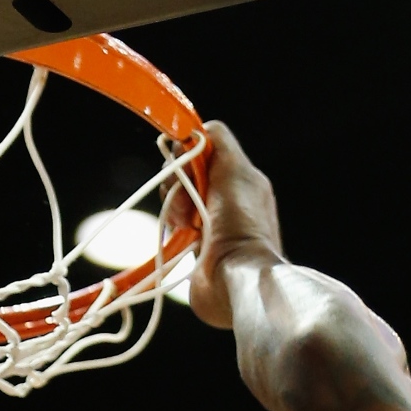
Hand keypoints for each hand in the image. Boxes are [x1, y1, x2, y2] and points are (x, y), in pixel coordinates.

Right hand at [183, 119, 283, 329]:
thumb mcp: (235, 169)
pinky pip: (171, 222)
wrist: (236, 278)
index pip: (205, 148)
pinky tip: (180, 232)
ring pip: (176, 195)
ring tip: (185, 223)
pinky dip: (170, 222)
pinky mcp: (192, 246)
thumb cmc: (241, 223)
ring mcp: (208, 222)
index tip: (186, 163)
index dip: (191, 151)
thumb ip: (217, 140)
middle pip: (186, 171)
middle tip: (188, 200)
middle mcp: (225, 198)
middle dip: (179, 180)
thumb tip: (194, 132)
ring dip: (173, 203)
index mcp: (240, 179)